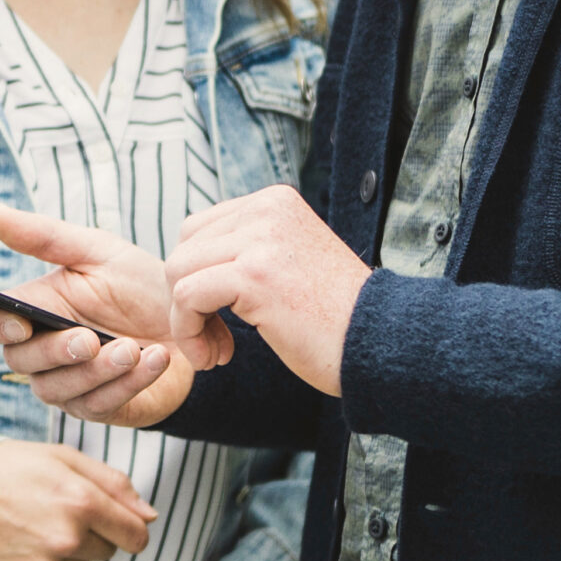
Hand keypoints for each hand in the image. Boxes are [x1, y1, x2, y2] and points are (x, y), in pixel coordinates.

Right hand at [0, 202, 229, 427]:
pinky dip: (130, 383)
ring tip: (133, 349)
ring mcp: (70, 385)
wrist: (191, 320)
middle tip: (89, 340)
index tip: (22, 324)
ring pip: (59, 390)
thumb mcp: (98, 251)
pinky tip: (157, 359)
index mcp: (34, 311)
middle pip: (21, 362)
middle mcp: (42, 353)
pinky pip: (102, 404)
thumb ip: (45, 237)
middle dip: (55, 352)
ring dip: (97, 371)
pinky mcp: (103, 408)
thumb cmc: (139, 284)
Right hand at [0, 441, 154, 560]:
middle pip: (109, 552)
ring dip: (69, 550)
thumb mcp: (64, 458)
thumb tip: (150, 516)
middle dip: (95, 534)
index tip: (118, 522)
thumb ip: (115, 484)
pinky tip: (23, 541)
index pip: (136, 535)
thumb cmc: (10, 467)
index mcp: (82, 502)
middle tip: (59, 510)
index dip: (131, 528)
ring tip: (35, 523)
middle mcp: (67, 538)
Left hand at [168, 186, 371, 395]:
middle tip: (216, 342)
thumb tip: (185, 259)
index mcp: (273, 202)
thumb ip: (246, 249)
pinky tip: (218, 359)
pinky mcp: (254, 275)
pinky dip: (190, 333)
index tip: (221, 321)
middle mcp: (266, 209)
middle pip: (183, 249)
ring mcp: (260, 239)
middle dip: (187, 301)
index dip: (197, 280)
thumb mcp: (288, 263)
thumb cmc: (334, 319)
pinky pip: (186, 297)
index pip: (198, 230)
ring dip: (187, 322)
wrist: (383, 345)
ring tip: (218, 354)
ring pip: (177, 272)